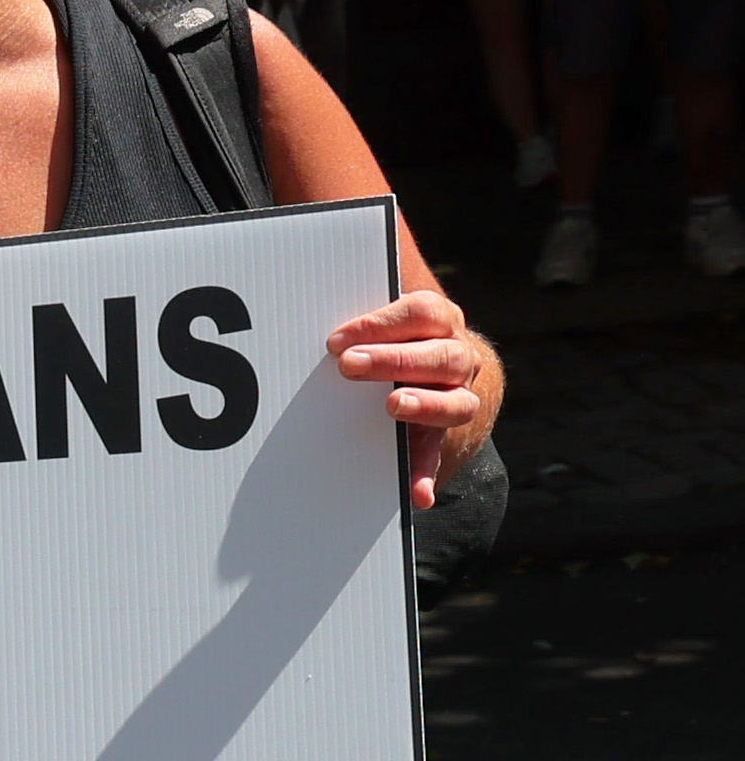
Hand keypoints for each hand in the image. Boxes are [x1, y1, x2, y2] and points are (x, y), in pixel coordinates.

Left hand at [326, 288, 493, 509]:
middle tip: (348, 366)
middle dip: (394, 360)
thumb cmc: (390, 333)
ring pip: (454, 402)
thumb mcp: (379, 311)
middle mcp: (456, 356)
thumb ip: (358, 301)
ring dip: (424, 405)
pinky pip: (436, 457)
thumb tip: (304, 264)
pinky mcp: (440, 434)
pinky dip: (425, 475)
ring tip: (393, 406)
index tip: (336, 339)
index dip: (381, 323)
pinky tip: (416, 495)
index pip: (419, 313)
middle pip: (439, 355)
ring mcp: (456, 396)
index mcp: (439, 319)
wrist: (433, 368)